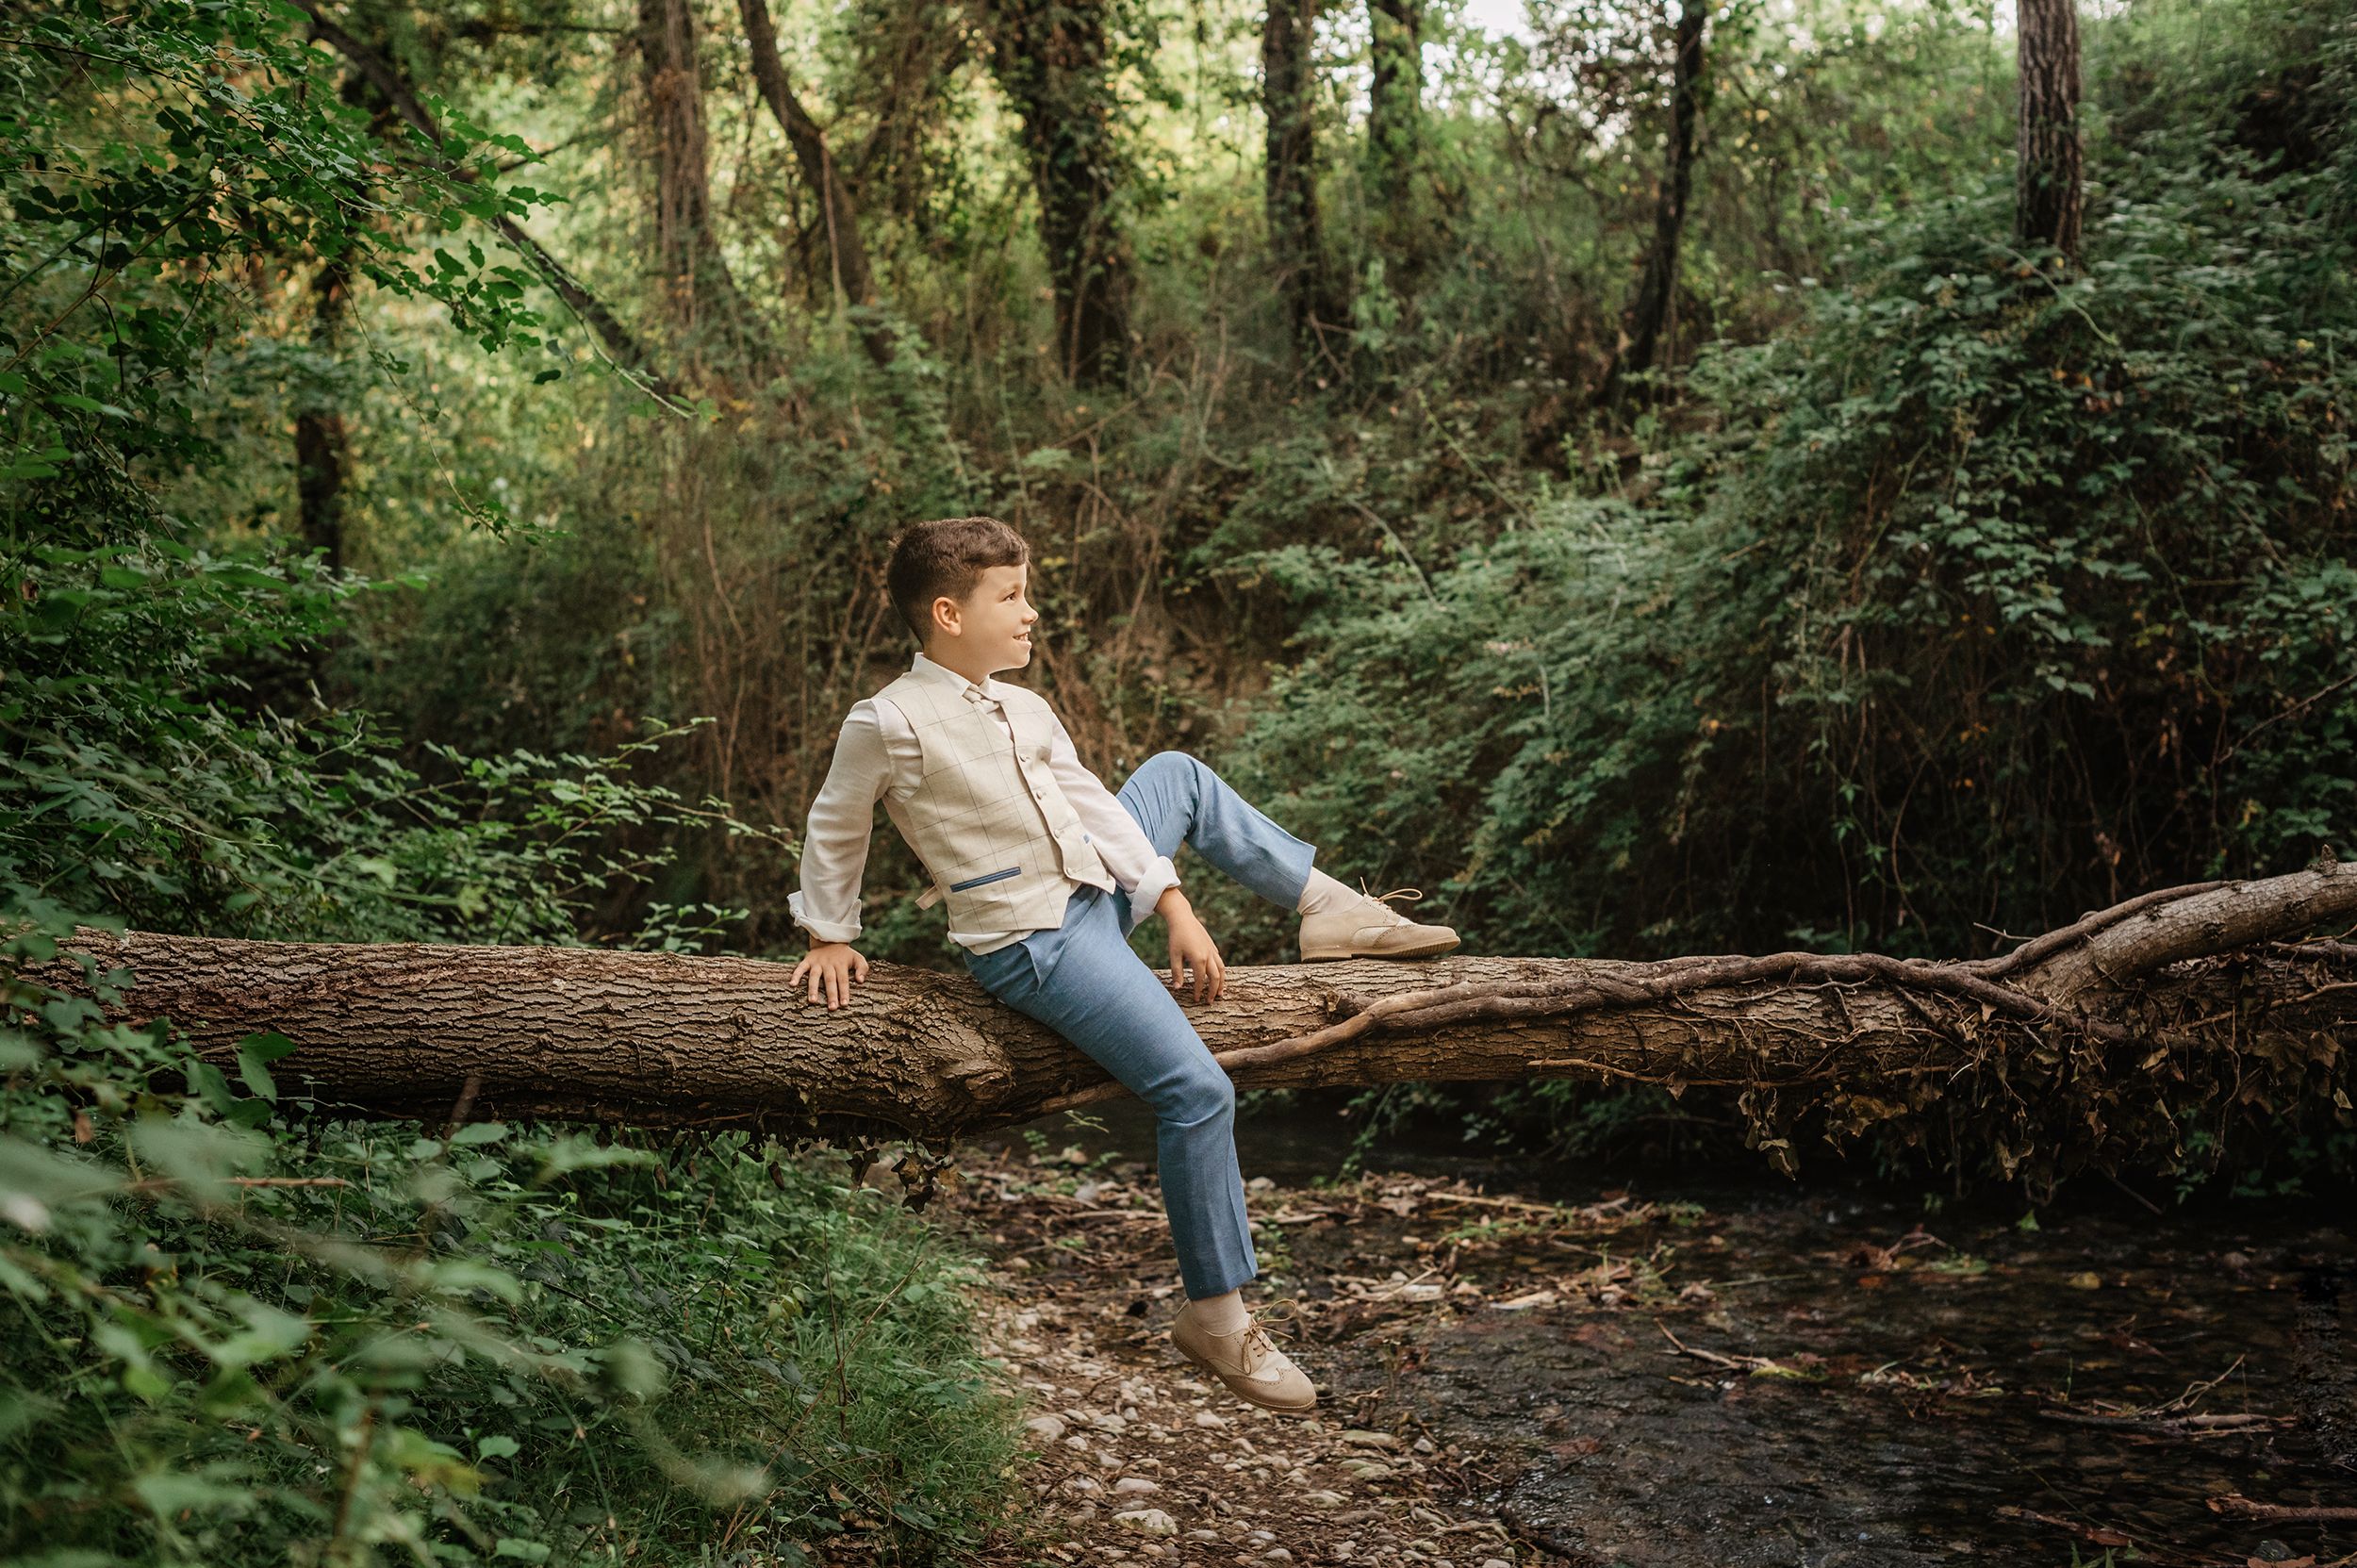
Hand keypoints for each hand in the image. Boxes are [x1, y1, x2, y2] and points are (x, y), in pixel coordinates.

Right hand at [789, 942, 868, 1009]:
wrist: (830, 939)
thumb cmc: (845, 955)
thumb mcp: (857, 958)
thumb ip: (862, 968)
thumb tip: (860, 980)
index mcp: (841, 964)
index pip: (843, 980)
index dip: (844, 992)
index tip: (844, 1004)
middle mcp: (829, 964)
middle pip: (830, 980)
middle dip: (831, 994)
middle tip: (832, 1008)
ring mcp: (817, 962)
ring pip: (814, 976)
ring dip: (813, 988)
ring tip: (813, 1001)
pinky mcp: (807, 960)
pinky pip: (800, 967)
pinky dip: (796, 975)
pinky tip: (792, 984)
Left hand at [1157, 887, 1225, 1003]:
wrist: (1182, 918)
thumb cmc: (1176, 937)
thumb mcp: (1174, 955)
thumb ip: (1177, 973)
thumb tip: (1177, 988)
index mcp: (1198, 959)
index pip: (1200, 980)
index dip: (1198, 991)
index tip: (1196, 1000)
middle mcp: (1208, 956)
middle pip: (1215, 977)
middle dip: (1213, 991)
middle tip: (1210, 1001)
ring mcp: (1212, 950)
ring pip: (1221, 969)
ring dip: (1221, 982)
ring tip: (1219, 992)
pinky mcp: (1212, 946)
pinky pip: (1219, 961)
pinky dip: (1220, 971)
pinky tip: (1217, 975)